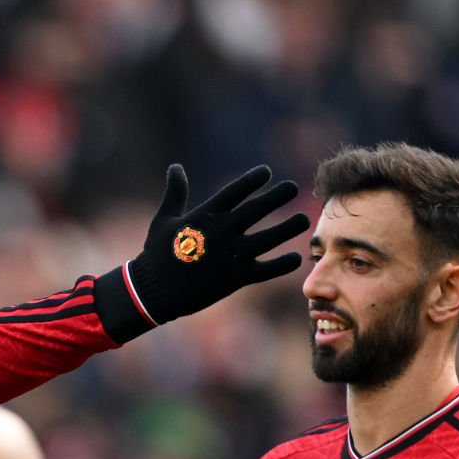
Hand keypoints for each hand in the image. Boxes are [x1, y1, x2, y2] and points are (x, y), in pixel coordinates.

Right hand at [94, 164, 309, 341]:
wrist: (154, 291)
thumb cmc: (157, 254)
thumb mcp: (164, 219)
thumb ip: (175, 193)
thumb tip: (174, 167)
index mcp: (206, 215)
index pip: (236, 191)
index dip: (253, 180)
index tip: (266, 173)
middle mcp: (223, 231)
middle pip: (258, 209)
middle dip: (277, 196)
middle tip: (293, 186)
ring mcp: (232, 255)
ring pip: (270, 238)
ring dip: (289, 227)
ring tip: (304, 219)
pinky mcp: (237, 278)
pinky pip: (267, 269)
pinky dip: (283, 264)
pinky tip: (295, 258)